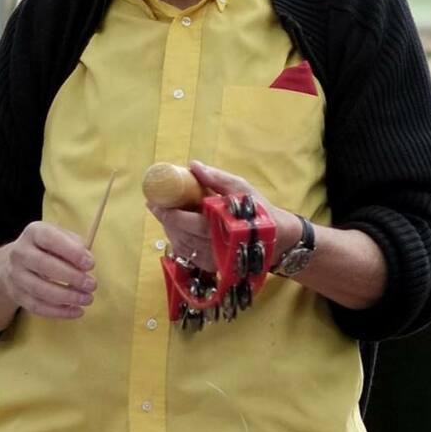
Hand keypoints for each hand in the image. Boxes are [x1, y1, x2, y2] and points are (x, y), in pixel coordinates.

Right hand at [0, 221, 95, 318]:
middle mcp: (20, 252)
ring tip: (87, 299)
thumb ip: (76, 245)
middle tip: (92, 285)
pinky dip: (59, 312)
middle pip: (44, 266)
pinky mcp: (16, 294)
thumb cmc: (47, 248)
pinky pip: (36, 306)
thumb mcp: (61, 237)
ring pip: (40, 290)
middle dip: (72, 277)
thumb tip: (87, 262)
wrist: (15, 263)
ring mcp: (15, 275)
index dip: (72, 252)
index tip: (90, 264)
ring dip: (67, 297)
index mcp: (34, 233)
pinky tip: (77, 311)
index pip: (50, 239)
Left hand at [147, 160, 301, 269]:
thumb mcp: (242, 188)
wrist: (277, 237)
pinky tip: (175, 228)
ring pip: (182, 245)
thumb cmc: (258, 209)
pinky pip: (188, 254)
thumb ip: (217, 178)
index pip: (190, 223)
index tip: (154, 201)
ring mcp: (213, 259)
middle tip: (153, 204)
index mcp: (223, 226)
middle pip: (181, 235)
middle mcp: (216, 246)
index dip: (170, 214)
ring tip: (163, 213)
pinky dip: (178, 241)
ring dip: (169, 229)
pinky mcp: (212, 266)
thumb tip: (192, 165)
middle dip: (164, 219)